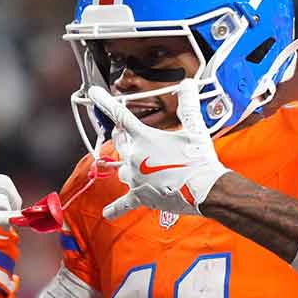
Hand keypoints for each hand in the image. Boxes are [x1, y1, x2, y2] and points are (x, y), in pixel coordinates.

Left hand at [89, 80, 230, 219]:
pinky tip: (108, 214)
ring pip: (120, 170)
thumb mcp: (195, 128)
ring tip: (136, 166)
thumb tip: (188, 84)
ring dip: (126, 167)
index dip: (104, 102)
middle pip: (118, 143)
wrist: (205, 188)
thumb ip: (188, 104)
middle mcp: (134, 157)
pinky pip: (122, 204)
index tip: (93, 93)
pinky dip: (115, 209)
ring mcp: (134, 178)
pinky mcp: (140, 197)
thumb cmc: (199, 158)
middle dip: (120, 136)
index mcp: (144, 138)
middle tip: (123, 133)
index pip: (121, 115)